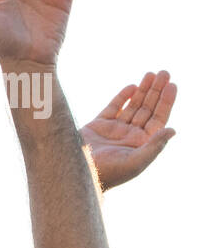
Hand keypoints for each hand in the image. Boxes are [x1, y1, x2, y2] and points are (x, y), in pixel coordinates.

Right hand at [82, 71, 177, 189]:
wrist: (75, 175)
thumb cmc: (108, 173)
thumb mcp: (135, 162)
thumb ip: (154, 146)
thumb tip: (172, 130)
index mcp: (142, 144)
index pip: (158, 118)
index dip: (166, 101)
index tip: (171, 85)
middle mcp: (130, 136)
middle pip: (148, 109)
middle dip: (156, 90)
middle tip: (164, 72)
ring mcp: (114, 130)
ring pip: (133, 106)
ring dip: (143, 90)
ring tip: (152, 74)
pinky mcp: (98, 126)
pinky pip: (113, 108)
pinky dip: (122, 97)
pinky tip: (132, 87)